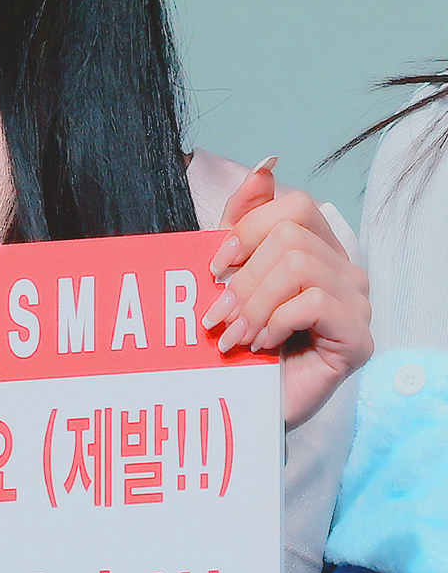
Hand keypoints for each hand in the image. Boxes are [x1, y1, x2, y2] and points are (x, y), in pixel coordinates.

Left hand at [201, 158, 371, 428]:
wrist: (247, 407)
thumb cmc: (241, 344)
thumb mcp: (232, 275)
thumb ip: (244, 220)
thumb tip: (264, 165)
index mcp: (319, 250)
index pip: (296, 205)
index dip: (248, 229)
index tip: (214, 267)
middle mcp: (346, 271)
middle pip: (292, 236)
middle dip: (243, 277)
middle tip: (217, 316)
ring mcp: (357, 304)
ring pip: (299, 266)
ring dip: (253, 304)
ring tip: (235, 336)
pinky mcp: (358, 339)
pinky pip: (313, 303)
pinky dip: (275, 322)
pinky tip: (262, 345)